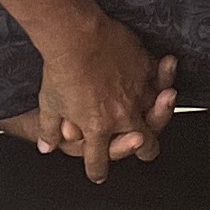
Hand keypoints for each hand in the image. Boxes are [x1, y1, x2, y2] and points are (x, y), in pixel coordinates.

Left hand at [14, 15, 174, 176]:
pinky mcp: (145, 69)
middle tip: (144, 149)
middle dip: (144, 150)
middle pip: (145, 146)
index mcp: (97, 129)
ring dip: (161, 113)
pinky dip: (162, 80)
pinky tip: (163, 79)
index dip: (97, 170)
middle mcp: (122, 116)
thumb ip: (49, 129)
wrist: (75, 36)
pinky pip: (160, 81)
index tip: (98, 173)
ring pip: (160, 114)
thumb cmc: (61, 69)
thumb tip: (45, 147)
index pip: (99, 162)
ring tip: (164, 107)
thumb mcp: (49, 105)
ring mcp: (137, 93)